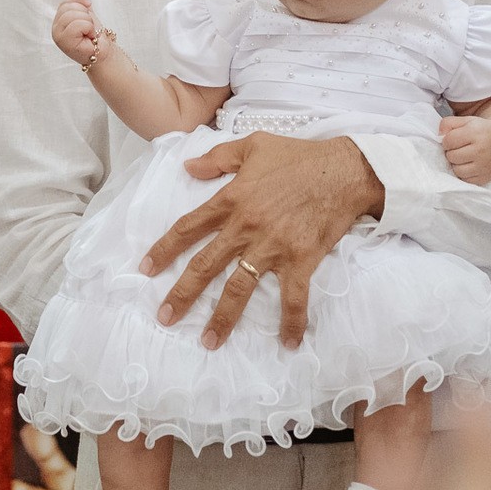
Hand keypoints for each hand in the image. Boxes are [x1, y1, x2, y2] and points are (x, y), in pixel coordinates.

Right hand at [51, 0, 110, 69]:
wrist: (103, 52)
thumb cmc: (95, 36)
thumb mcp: (86, 15)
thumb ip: (78, 3)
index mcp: (58, 21)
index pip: (65, 2)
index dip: (79, 1)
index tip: (89, 7)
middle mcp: (55, 28)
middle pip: (69, 7)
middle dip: (85, 14)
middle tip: (89, 27)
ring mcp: (58, 36)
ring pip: (74, 15)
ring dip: (88, 22)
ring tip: (89, 33)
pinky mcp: (65, 42)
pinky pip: (78, 24)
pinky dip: (89, 28)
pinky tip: (89, 37)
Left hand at [138, 132, 383, 349]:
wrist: (344, 171)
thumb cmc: (298, 157)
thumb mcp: (252, 146)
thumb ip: (218, 158)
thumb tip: (188, 168)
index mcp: (232, 199)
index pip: (189, 227)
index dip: (165, 249)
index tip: (146, 270)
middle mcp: (246, 227)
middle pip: (206, 265)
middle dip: (182, 293)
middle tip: (165, 317)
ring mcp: (273, 246)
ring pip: (240, 287)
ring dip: (223, 317)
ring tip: (209, 341)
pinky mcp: (301, 260)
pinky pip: (294, 298)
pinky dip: (291, 322)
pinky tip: (288, 343)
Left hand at [439, 115, 490, 184]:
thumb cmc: (480, 131)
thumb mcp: (465, 121)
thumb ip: (448, 123)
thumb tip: (439, 136)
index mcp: (476, 132)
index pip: (449, 141)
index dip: (447, 140)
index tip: (453, 140)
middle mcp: (482, 150)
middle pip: (452, 156)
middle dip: (451, 152)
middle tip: (459, 149)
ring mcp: (485, 165)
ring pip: (457, 170)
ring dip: (456, 164)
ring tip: (463, 157)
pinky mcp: (486, 177)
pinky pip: (465, 180)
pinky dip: (464, 173)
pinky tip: (469, 165)